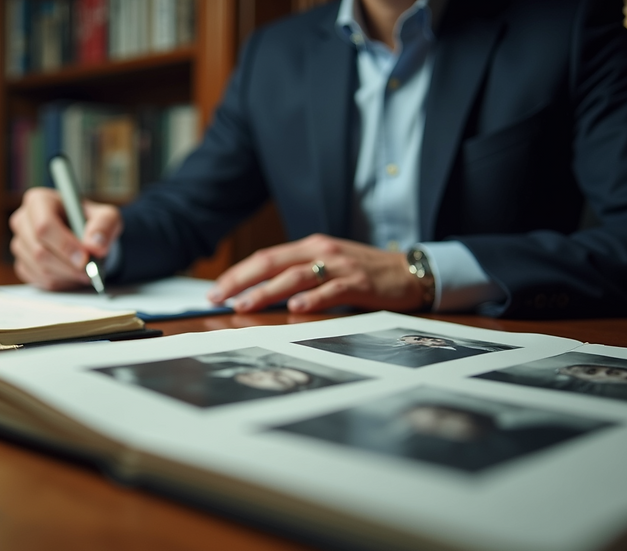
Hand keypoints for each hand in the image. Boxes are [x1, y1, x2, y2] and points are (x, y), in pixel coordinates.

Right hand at [9, 187, 122, 289]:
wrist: (84, 236)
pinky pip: (38, 280)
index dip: (64, 245)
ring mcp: (19, 243)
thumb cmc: (92, 221)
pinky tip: (73, 275)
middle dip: (67, 265)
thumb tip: (95, 245)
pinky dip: (59, 282)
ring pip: (39, 268)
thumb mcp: (107, 217)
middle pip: (39, 250)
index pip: (44, 226)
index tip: (84, 258)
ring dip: (66, 275)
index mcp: (39, 200)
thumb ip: (104, 226)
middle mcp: (23, 220)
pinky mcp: (22, 263)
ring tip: (86, 273)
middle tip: (90, 271)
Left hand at [206, 234, 425, 313]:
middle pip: (272, 263)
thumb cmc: (364, 273)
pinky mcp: (359, 282)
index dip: (238, 274)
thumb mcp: (328, 268)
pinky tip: (295, 308)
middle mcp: (321, 251)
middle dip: (241, 281)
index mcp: (310, 247)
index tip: (216, 291)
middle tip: (218, 298)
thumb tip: (262, 298)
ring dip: (267, 292)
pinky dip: (312, 299)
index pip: (265, 258)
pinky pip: (331, 290)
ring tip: (245, 305)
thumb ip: (300, 277)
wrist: (411, 272)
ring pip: (295, 276)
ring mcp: (340, 265)